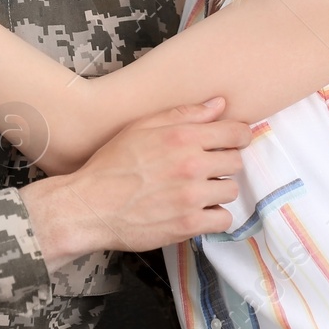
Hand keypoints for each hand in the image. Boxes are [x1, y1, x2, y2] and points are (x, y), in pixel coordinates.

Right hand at [21, 99, 249, 264]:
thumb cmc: (112, 164)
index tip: (232, 142)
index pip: (236, 132)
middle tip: (206, 169)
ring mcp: (191, 197)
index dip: (238, 136)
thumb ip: (185, 114)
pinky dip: (214, 217)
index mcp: (182, 137)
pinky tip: (197, 211)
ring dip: (218, 191)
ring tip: (197, 191)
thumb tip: (220, 103)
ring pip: (231, 191)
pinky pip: (223, 220)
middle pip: (236, 162)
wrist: (90, 205)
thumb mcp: (143, 127)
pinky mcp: (188, 225)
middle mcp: (191, 165)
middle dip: (224, 164)